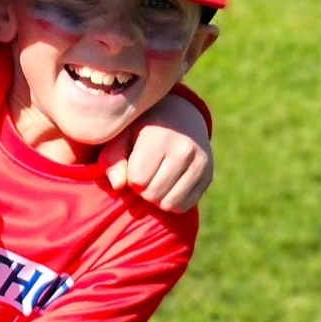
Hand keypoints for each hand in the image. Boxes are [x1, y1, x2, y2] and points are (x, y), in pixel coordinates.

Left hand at [99, 93, 212, 212]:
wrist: (180, 115)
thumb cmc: (142, 128)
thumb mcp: (121, 134)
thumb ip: (112, 158)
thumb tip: (118, 185)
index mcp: (160, 138)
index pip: (137, 179)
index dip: (130, 176)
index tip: (133, 163)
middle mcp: (184, 150)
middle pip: (152, 194)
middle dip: (142, 189)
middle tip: (144, 172)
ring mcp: (200, 164)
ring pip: (169, 204)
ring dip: (157, 197)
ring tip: (155, 179)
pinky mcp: (208, 176)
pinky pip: (184, 206)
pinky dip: (172, 201)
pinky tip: (168, 184)